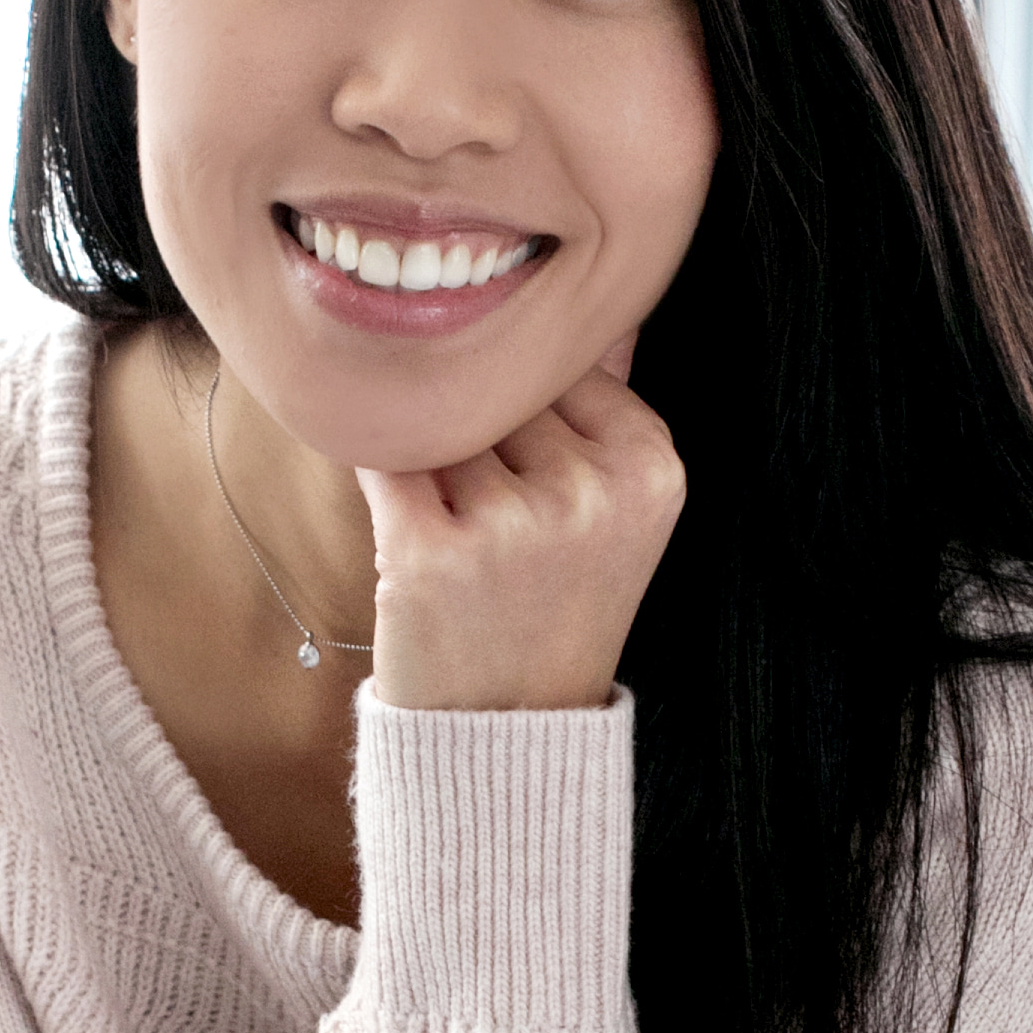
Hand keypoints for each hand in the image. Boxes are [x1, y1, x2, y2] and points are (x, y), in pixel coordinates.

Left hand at [356, 351, 684, 711]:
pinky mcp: (428, 552)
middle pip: (498, 393)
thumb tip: (590, 303)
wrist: (511, 729)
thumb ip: (603, 400)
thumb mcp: (619, 505)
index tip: (540, 480)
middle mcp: (591, 490)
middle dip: (481, 434)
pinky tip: (407, 521)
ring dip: (432, 460)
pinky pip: (382, 459)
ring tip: (462, 533)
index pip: (559, 368)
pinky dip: (381, 474)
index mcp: (651, 465)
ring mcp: (510, 523)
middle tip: (498, 518)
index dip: (531, 415)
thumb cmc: (557, 603)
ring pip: (440, 423)